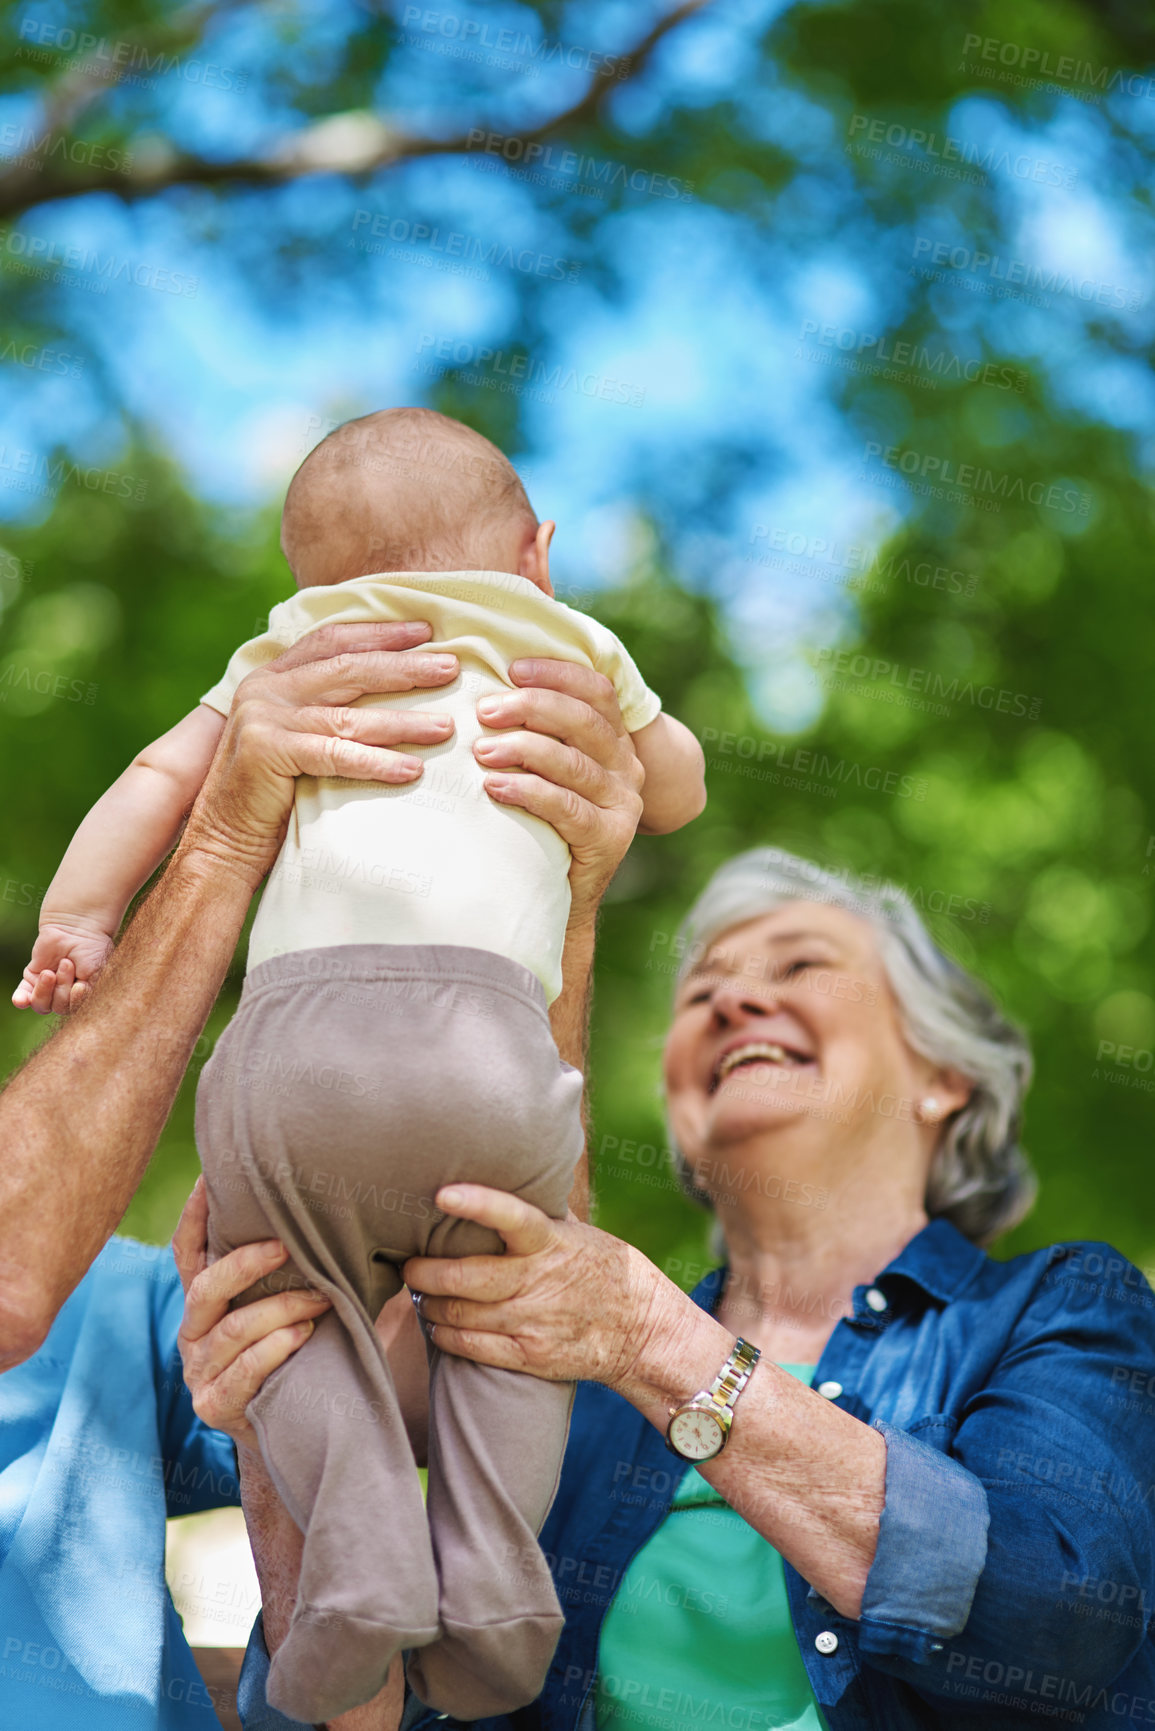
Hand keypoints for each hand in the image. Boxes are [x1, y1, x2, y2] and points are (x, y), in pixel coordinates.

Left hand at [12, 921, 113, 1014]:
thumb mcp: (95, 974)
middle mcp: (65, 994)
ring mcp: (48, 987)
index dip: (75, 1002)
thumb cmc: (92, 950)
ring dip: (46, 989)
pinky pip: (23, 996)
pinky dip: (21, 1000)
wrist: (76, 925)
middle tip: (67, 964)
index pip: (75, 1011)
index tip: (80, 986)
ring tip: (51, 971)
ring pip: (41, 1004)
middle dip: (62, 988)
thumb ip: (85, 996)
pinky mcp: (32, 977)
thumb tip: (69, 1010)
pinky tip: (21, 1000)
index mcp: (82, 996)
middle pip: (58, 1007)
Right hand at [173, 1178, 331, 1450]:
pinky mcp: (214, 1405)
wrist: (298, 1430)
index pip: (189, 1250)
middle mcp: (194, 1331)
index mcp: (207, 1300)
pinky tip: (302, 1337)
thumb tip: (355, 1211)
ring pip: (230, 1331)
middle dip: (245, 1263)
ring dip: (278, 1309)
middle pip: (205, 1288)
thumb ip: (305, 1267)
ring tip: (320, 1298)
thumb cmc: (306, 1351)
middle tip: (286, 1245)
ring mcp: (199, 1371)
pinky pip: (241, 1372)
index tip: (210, 1176)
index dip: (195, 1214)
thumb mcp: (298, 1304)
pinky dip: (274, 1350)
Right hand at [180, 621, 459, 886]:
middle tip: (451, 668)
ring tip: (445, 727)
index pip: (332, 640)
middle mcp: (265, 688)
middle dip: (404, 666)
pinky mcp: (267, 751)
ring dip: (403, 721)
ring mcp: (263, 718)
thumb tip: (392, 692)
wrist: (223, 840)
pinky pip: (335, 754)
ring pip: (348, 714)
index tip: (425, 631)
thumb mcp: (297, 737)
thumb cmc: (272, 794)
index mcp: (273, 676)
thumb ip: (325, 708)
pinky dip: (376, 762)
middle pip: (347, 668)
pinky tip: (411, 769)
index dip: (380, 633)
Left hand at [403, 1183, 656, 1392]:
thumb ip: (538, 1211)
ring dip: (430, 1304)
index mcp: (550, 1242)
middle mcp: (538, 1281)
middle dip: (425, 1271)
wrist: (640, 1328)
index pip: (512, 1217)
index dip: (477, 1204)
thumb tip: (502, 1175)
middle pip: (466, 1278)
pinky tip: (436, 1326)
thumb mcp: (576, 1231)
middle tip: (409, 1263)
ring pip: (461, 1314)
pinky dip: (445, 1336)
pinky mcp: (529, 1355)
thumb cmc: (600, 1267)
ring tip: (420, 1293)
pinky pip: (473, 1347)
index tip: (443, 1193)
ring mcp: (532, 1321)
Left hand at [473, 659, 644, 927]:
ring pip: (573, 763)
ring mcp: (622, 804)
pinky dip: (529, 791)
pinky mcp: (610, 838)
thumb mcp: (545, 770)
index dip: (557, 674)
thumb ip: (537, 731)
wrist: (557, 895)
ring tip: (482, 750)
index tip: (513, 668)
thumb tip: (488, 684)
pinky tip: (495, 787)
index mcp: (615, 741)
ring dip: (523, 750)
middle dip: (532, 708)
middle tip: (485, 710)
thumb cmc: (540, 822)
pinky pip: (567, 806)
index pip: (597, 691)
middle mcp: (627, 767)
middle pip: (584, 721)